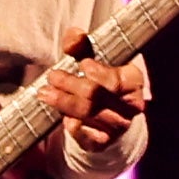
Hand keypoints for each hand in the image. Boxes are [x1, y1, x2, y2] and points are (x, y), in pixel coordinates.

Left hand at [34, 54, 144, 170]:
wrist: (105, 112)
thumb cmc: (97, 78)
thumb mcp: (91, 58)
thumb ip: (81, 45)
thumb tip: (74, 36)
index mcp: (133, 82)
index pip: (115, 79)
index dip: (96, 72)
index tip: (81, 64)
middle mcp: (131, 106)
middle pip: (95, 95)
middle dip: (70, 84)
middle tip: (52, 77)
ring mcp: (119, 126)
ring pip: (87, 114)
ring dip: (63, 103)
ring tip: (44, 93)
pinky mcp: (104, 142)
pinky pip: (85, 136)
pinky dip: (72, 125)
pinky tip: (62, 116)